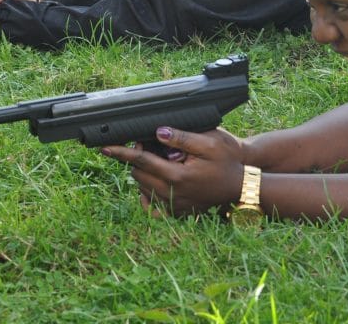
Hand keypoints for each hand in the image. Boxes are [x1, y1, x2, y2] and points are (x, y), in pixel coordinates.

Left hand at [102, 126, 246, 217]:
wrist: (242, 184)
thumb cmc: (227, 159)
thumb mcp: (209, 142)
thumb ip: (182, 138)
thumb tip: (158, 133)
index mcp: (179, 176)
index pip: (142, 161)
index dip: (121, 152)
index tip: (105, 148)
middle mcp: (174, 195)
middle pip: (138, 176)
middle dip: (135, 159)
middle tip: (145, 144)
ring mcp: (175, 206)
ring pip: (142, 190)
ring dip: (141, 174)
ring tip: (153, 159)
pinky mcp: (179, 213)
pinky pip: (152, 209)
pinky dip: (146, 195)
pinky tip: (152, 182)